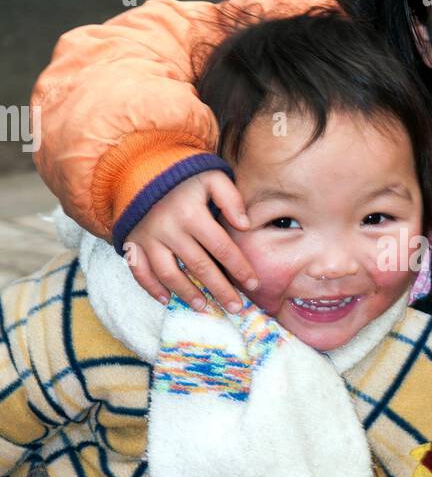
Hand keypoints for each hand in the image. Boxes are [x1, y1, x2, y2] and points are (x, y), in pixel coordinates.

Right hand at [124, 171, 256, 311]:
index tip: (253, 285)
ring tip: (205, 307)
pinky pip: (139, 271)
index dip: (239, 268)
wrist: (139, 168)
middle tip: (236, 308)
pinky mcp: (132, 242)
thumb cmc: (184, 177)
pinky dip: (151, 288)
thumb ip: (231, 197)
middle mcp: (168, 228)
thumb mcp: (211, 177)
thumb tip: (245, 225)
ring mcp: (147, 237)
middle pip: (199, 266)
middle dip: (220, 289)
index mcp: (191, 213)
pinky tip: (166, 300)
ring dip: (187, 294)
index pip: (221, 247)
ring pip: (169, 274)